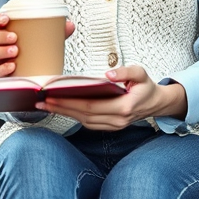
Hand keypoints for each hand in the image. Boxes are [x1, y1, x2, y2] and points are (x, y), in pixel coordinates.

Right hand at [0, 12, 74, 77]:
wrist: (33, 73)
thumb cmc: (34, 50)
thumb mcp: (44, 38)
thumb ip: (56, 31)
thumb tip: (70, 25)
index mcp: (4, 31)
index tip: (6, 19)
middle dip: (0, 36)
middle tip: (15, 37)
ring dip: (2, 51)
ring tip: (16, 51)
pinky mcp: (2, 74)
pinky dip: (3, 68)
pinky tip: (13, 66)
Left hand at [37, 64, 186, 129]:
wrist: (156, 103)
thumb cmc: (146, 87)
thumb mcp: (140, 73)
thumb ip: (126, 72)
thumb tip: (108, 74)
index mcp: (124, 107)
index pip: (91, 105)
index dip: (70, 102)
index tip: (53, 95)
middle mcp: (118, 120)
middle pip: (83, 115)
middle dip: (61, 108)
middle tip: (42, 101)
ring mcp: (114, 126)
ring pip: (84, 121)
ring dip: (64, 113)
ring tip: (46, 105)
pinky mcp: (110, 127)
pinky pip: (88, 123)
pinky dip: (73, 116)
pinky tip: (62, 109)